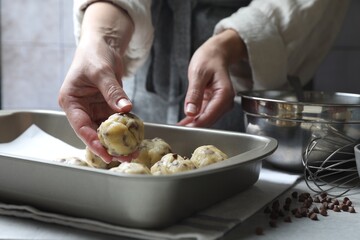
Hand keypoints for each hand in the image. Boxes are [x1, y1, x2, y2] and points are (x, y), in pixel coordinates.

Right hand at [58, 2, 134, 162]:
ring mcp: (95, 108)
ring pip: (106, 129)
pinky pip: (116, 121)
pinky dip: (125, 128)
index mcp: (71, 102)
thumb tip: (125, 109)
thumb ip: (112, 91)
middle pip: (94, 132)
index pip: (81, 127)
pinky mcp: (107, 106)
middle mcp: (82, 108)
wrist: (104, 45)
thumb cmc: (94, 54)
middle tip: (125, 156)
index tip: (106, 155)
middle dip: (109, 146)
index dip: (94, 143)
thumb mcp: (102, 71)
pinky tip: (135, 136)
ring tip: (133, 151)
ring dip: (119, 140)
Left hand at [178, 29, 247, 126]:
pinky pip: (204, 114)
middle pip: (209, 120)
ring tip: (177, 127)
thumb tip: (190, 112)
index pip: (210, 115)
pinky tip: (184, 122)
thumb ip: (194, 94)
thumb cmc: (209, 59)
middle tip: (176, 130)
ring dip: (193, 124)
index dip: (196, 124)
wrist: (216, 53)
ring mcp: (220, 104)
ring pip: (206, 119)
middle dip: (194, 126)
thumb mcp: (198, 73)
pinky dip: (194, 118)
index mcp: (224, 94)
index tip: (183, 129)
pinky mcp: (214, 104)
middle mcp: (225, 102)